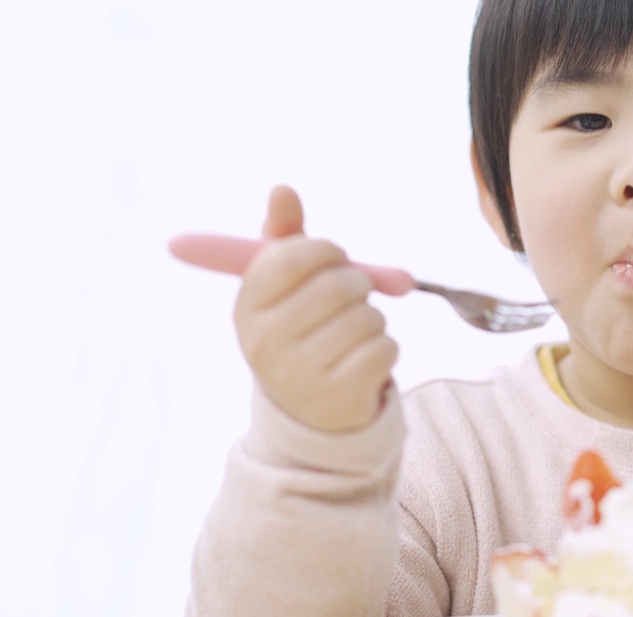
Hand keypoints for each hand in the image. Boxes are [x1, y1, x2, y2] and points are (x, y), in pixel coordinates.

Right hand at [233, 185, 398, 431]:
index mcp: (247, 309)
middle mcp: (265, 344)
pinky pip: (384, 347)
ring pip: (365, 317)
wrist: (309, 411)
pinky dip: (385, 346)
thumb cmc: (298, 331)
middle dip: (356, 281)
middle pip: (334, 287)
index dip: (322, 249)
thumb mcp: (283, 289)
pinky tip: (364, 358)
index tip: (333, 255)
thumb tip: (282, 190)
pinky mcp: (340, 395)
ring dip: (371, 317)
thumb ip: (284, 239)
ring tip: (354, 330)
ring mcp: (301, 375)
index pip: (288, 260)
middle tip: (353, 290)